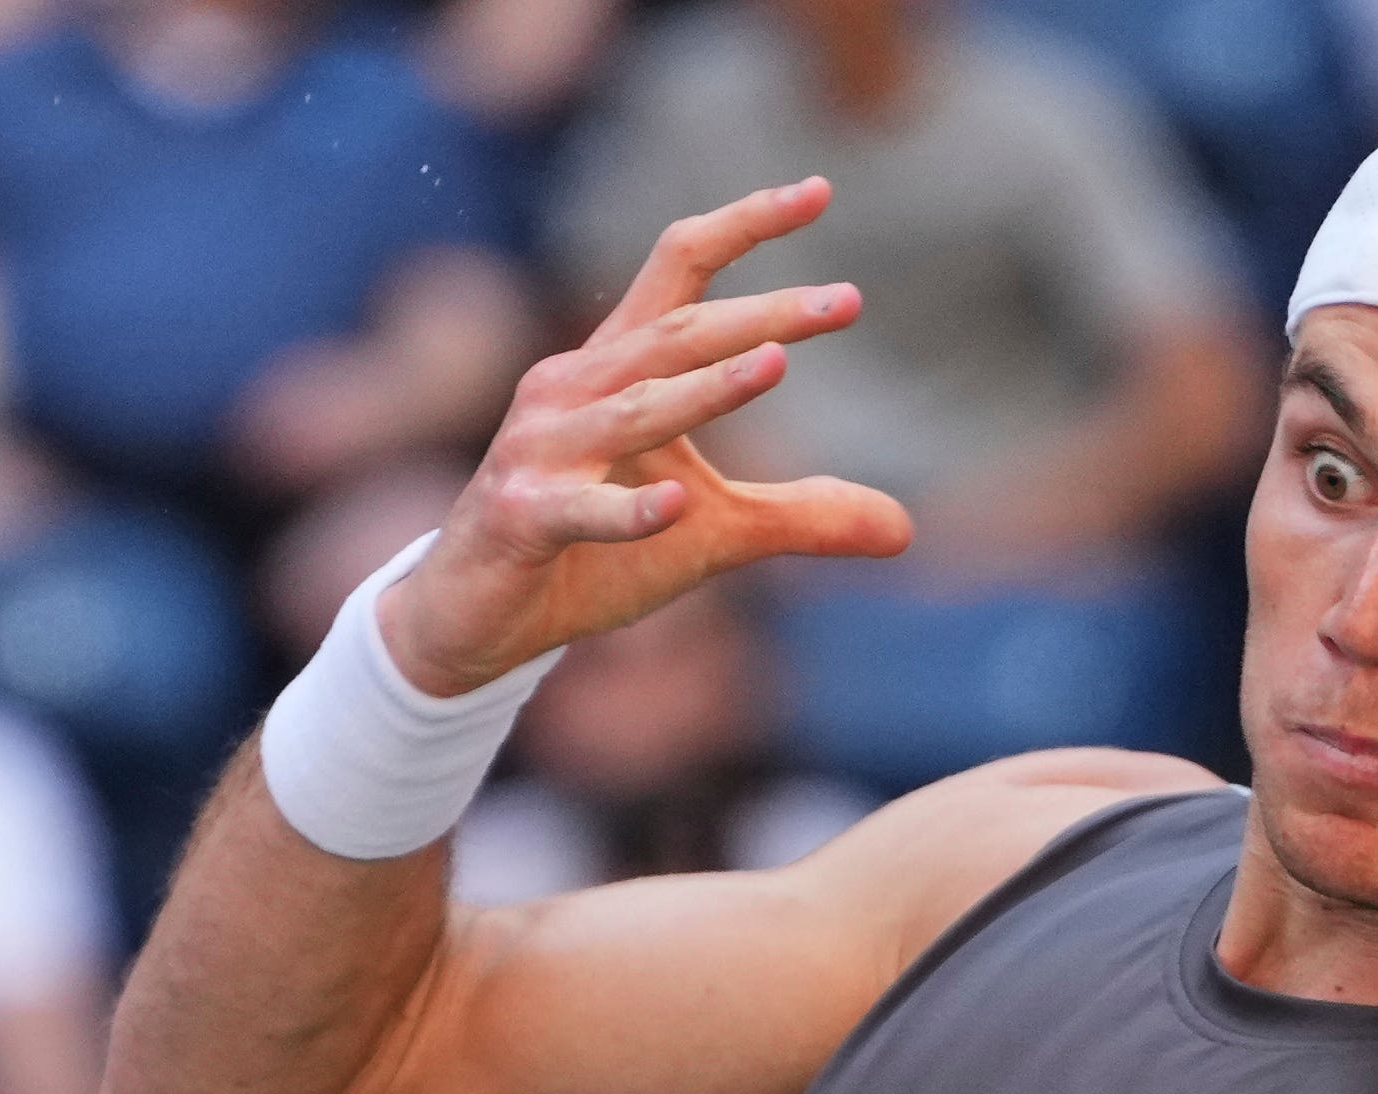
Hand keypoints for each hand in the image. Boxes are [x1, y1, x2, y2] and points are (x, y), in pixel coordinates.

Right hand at [375, 177, 910, 698]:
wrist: (473, 619)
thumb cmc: (587, 557)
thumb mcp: (707, 533)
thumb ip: (798, 518)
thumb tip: (903, 528)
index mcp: (615, 365)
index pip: (681, 267)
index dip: (746, 224)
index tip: (821, 190)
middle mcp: (573, 387)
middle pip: (676, 331)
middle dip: (762, 314)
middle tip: (846, 301)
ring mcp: (540, 451)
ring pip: (634, 409)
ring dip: (705, 389)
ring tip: (777, 363)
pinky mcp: (521, 519)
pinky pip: (580, 509)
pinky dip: (627, 510)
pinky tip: (673, 504)